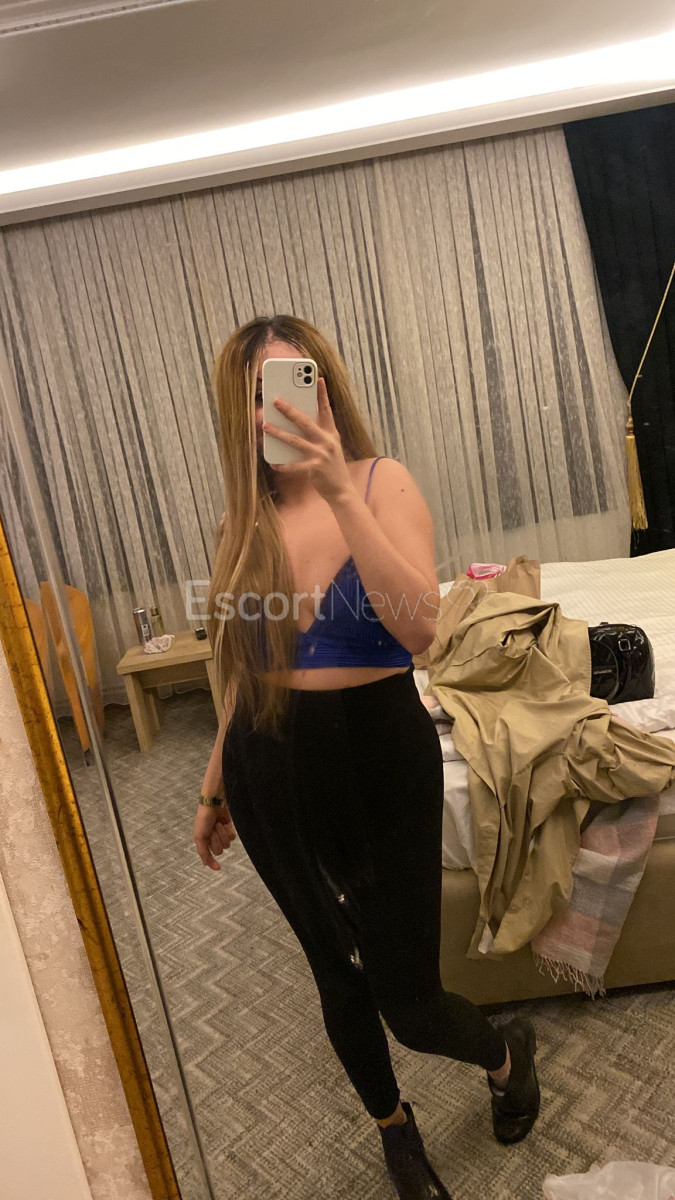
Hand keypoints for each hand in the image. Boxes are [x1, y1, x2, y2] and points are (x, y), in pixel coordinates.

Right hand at [194, 801, 236, 871]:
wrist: (213, 804)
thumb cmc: (203, 819)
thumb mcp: (199, 836)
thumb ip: (202, 851)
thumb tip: (205, 864)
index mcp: (204, 843)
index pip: (209, 857)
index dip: (213, 863)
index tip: (219, 868)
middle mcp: (213, 841)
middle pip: (219, 850)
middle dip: (216, 840)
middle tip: (212, 830)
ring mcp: (222, 835)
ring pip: (227, 845)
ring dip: (222, 834)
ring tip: (218, 825)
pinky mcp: (229, 829)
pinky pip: (232, 837)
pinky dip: (228, 830)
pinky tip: (225, 823)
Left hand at [261, 378, 355, 504]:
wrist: (342, 490)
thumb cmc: (332, 466)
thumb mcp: (330, 447)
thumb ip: (318, 434)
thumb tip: (298, 422)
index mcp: (332, 434)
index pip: (327, 410)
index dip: (322, 394)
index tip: (318, 378)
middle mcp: (328, 442)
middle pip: (306, 422)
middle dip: (289, 410)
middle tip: (275, 400)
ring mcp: (321, 455)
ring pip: (296, 441)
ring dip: (279, 433)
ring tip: (266, 426)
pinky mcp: (315, 468)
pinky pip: (294, 465)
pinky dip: (282, 464)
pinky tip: (272, 462)